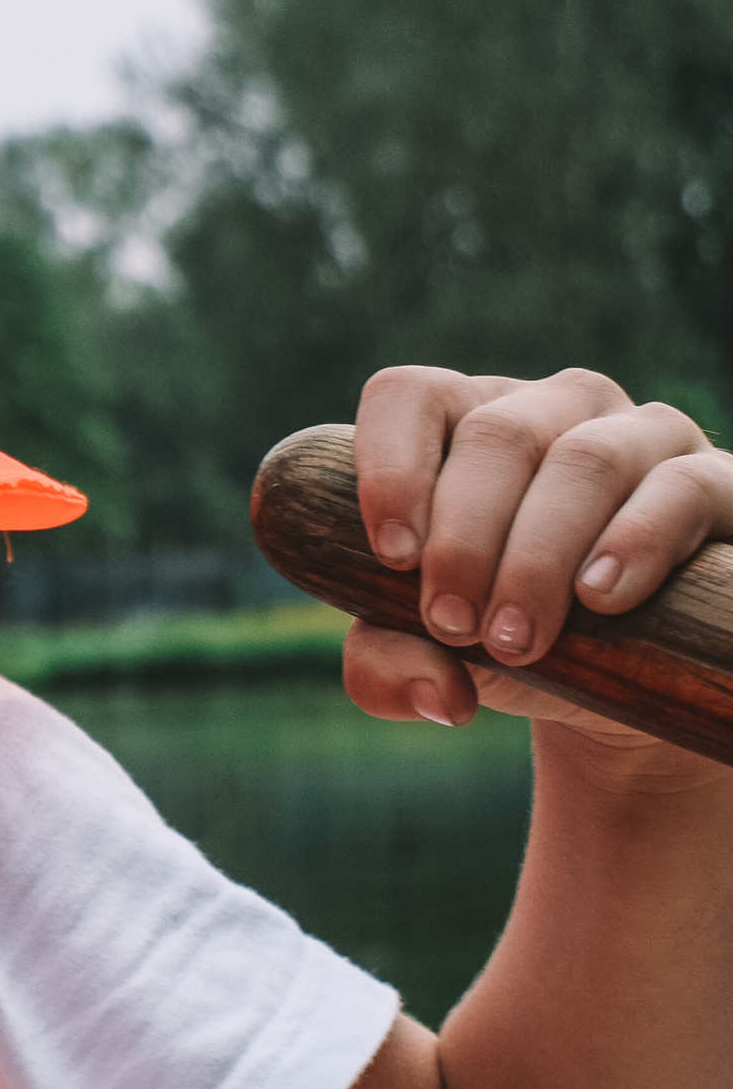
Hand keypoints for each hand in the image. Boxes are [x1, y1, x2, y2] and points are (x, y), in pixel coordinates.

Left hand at [345, 365, 732, 753]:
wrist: (628, 691)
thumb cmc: (514, 644)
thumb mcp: (439, 654)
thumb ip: (392, 662)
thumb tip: (437, 692)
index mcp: (468, 424)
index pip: (410, 396)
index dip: (389, 467)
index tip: (391, 557)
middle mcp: (554, 410)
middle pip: (495, 436)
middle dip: (464, 541)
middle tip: (454, 626)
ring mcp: (642, 435)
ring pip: (585, 460)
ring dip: (539, 555)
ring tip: (516, 637)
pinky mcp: (716, 482)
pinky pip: (681, 486)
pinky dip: (638, 540)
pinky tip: (602, 595)